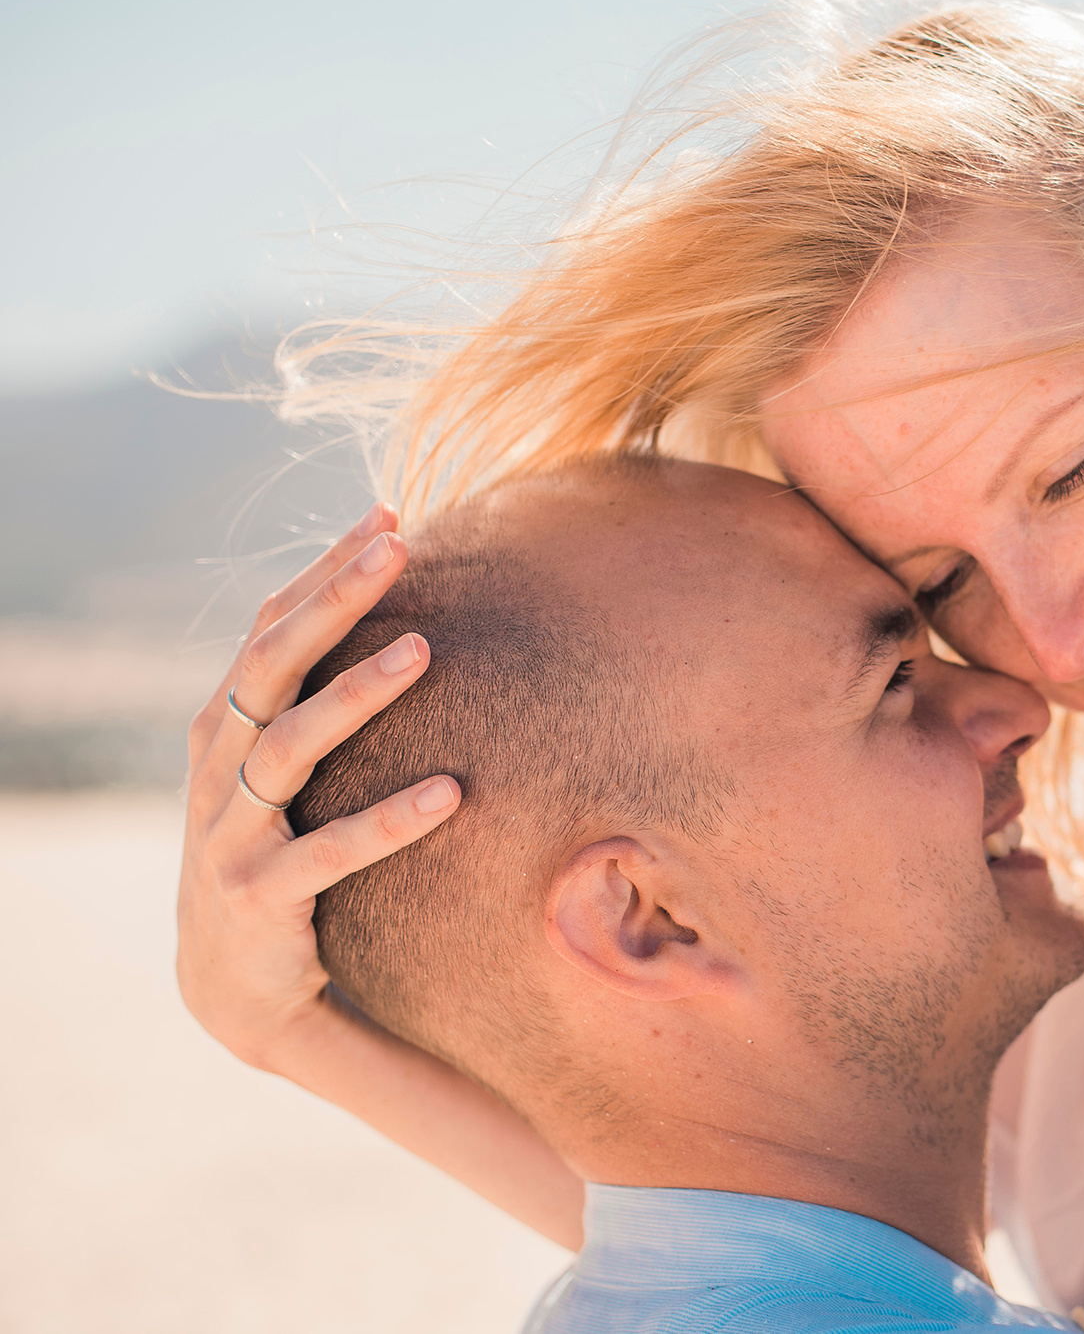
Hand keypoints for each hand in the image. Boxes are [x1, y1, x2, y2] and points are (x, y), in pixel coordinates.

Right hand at [177, 504, 457, 1072]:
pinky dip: (389, 821)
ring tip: (427, 650)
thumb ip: (315, 697)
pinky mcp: (259, 896)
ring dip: (357, 694)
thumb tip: (392, 606)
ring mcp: (230, 832)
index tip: (388, 514)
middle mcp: (217, 766)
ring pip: (290, 747)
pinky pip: (328, 852)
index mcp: (225, 723)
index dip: (324, 569)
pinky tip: (452, 793)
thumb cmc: (275, 847)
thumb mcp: (283, 768)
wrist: (231, 982)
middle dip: (333, 600)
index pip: (271, 623)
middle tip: (398, 547)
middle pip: (270, 663)